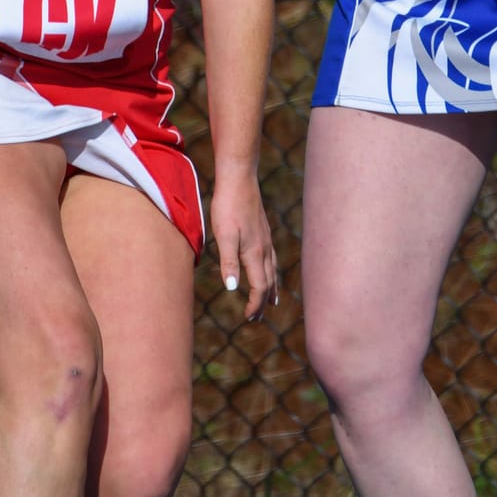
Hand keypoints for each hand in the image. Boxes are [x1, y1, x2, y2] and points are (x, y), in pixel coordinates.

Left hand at [209, 165, 278, 320]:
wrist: (238, 178)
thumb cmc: (228, 206)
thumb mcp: (224, 235)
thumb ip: (229, 262)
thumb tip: (232, 289)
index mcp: (254, 253)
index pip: (259, 287)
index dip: (255, 304)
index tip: (248, 318)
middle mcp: (264, 249)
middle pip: (268, 282)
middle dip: (263, 301)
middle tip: (257, 318)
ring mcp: (266, 239)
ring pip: (272, 270)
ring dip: (270, 288)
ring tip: (271, 301)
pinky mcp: (263, 231)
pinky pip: (271, 258)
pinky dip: (271, 271)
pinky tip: (266, 267)